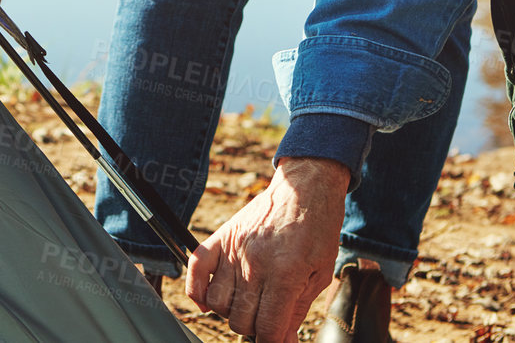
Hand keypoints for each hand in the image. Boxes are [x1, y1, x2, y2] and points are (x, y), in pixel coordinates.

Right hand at [185, 157, 346, 342]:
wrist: (306, 186)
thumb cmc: (318, 227)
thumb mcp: (319, 273)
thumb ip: (298, 310)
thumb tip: (285, 340)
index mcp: (284, 274)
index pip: (267, 329)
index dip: (273, 341)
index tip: (278, 339)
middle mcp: (255, 264)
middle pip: (240, 320)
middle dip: (255, 328)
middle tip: (268, 317)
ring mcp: (235, 250)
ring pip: (218, 303)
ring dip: (231, 311)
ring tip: (248, 303)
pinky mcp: (222, 237)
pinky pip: (195, 270)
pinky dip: (197, 291)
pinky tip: (209, 300)